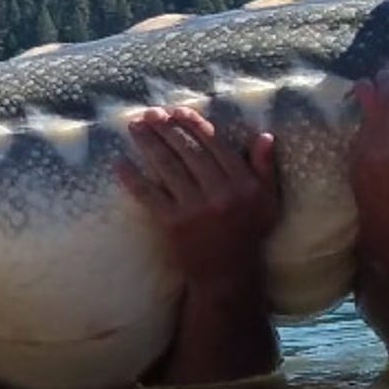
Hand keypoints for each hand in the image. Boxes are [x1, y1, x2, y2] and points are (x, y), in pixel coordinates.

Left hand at [120, 107, 283, 387]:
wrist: (227, 276)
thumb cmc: (248, 235)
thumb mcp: (268, 202)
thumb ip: (265, 169)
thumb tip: (264, 136)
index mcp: (244, 184)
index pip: (215, 145)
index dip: (194, 124)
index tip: (178, 111)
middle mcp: (220, 193)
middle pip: (188, 151)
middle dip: (167, 128)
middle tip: (150, 113)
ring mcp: (194, 209)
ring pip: (168, 166)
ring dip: (149, 143)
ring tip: (135, 126)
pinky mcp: (172, 224)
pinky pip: (149, 195)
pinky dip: (133, 178)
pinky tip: (120, 163)